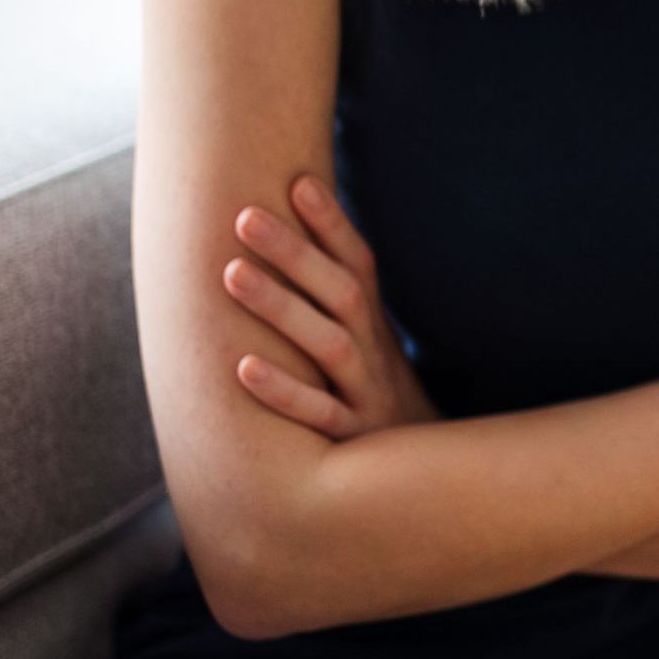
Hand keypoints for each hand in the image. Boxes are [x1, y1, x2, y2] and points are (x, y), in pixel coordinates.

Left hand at [222, 174, 440, 438]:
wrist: (428, 476)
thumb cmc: (373, 397)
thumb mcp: (366, 347)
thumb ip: (332, 301)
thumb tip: (293, 237)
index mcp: (374, 326)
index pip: (358, 264)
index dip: (332, 224)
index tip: (298, 181)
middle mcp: (375, 352)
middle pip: (341, 294)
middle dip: (294, 252)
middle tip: (244, 216)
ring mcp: (367, 396)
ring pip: (329, 346)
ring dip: (281, 308)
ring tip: (231, 273)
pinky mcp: (354, 441)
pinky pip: (320, 416)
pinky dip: (285, 394)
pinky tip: (243, 369)